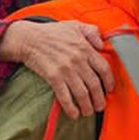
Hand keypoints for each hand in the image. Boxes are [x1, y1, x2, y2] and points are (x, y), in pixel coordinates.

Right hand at [0, 20, 114, 118]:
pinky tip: (74, 114)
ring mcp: (65, 69)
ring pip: (82, 93)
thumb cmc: (52, 32)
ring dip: (87, 106)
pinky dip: (70, 107)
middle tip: (100, 106)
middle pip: (94, 84)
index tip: (109, 89)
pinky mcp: (53, 77)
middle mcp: (78, 60)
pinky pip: (65, 96)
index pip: (104, 68)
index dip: (109, 82)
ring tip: (88, 112)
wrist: (29, 38)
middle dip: (99, 99)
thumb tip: (102, 44)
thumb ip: (92, 32)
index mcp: (85, 48)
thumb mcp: (75, 25)